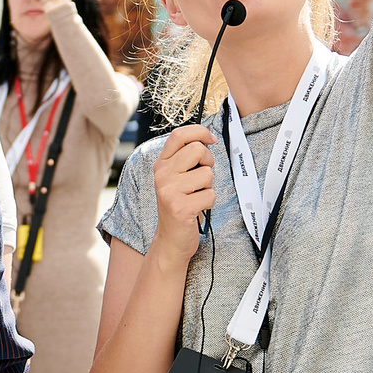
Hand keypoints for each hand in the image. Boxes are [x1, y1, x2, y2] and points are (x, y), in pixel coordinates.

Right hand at [148, 124, 218, 263]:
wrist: (170, 240)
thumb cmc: (180, 206)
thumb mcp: (177, 178)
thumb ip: (186, 158)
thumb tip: (207, 138)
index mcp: (161, 164)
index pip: (179, 135)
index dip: (200, 132)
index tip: (211, 139)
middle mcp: (162, 175)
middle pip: (197, 150)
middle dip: (208, 162)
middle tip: (201, 178)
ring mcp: (169, 191)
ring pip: (207, 174)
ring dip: (208, 186)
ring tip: (196, 197)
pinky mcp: (180, 207)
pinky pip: (210, 194)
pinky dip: (208, 203)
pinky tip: (196, 209)